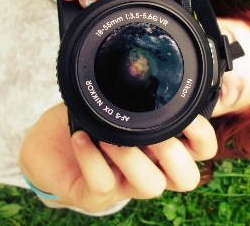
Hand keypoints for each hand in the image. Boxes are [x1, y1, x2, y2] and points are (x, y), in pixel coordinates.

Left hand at [18, 103, 216, 212]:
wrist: (46, 148)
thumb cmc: (87, 121)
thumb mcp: (113, 100)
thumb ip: (134, 88)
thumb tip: (145, 53)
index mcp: (161, 146)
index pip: (202, 150)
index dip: (203, 135)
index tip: (188, 114)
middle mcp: (150, 168)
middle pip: (186, 178)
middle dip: (174, 154)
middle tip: (151, 133)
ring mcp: (124, 185)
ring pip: (149, 186)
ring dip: (132, 158)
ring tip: (108, 136)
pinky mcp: (94, 196)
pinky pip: (102, 184)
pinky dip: (92, 159)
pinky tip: (81, 138)